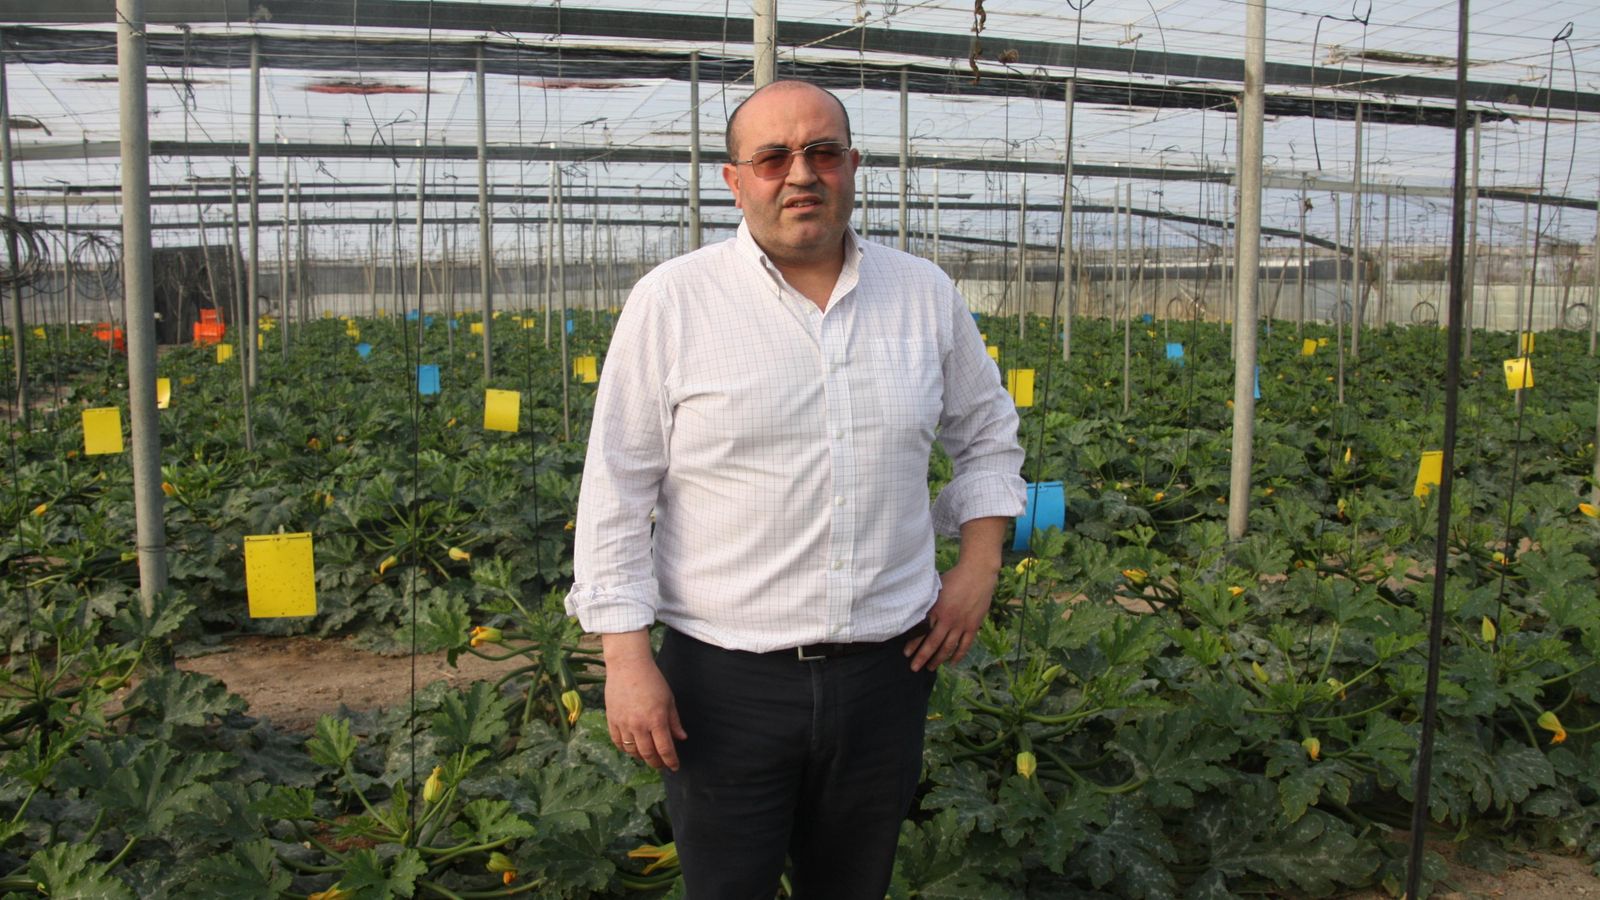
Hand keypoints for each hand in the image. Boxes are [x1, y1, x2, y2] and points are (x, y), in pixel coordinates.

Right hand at [601, 631, 687, 770]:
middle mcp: (639, 725)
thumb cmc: (652, 680)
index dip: (671, 761)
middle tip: (662, 765)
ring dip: (642, 757)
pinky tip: (632, 749)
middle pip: (648, 754)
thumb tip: (681, 738)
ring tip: (648, 757)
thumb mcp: (669, 700)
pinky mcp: (612, 720)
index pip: (665, 749)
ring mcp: (624, 724)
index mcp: (657, 720)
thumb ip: (674, 721)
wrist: (628, 666)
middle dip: (657, 763)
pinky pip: (618, 742)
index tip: (675, 767)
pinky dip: (626, 749)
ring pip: (632, 751)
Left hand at [905, 561, 996, 671]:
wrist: (977, 573)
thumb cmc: (954, 578)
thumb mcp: (936, 588)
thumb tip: (915, 611)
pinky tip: (952, 663)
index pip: (922, 632)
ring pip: (948, 647)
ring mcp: (961, 624)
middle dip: (922, 657)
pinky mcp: (973, 625)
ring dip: (938, 659)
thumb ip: (927, 601)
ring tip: (930, 668)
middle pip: (933, 643)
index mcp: (936, 609)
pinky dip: (958, 655)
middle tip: (914, 668)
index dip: (913, 644)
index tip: (906, 653)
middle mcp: (948, 619)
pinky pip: (965, 645)